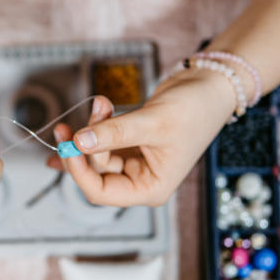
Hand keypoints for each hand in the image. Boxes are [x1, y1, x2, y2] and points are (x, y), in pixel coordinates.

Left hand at [47, 69, 233, 206]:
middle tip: (71, 124)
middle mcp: (140, 180)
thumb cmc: (195, 110)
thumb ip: (114, 133)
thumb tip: (79, 141)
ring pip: (96, 154)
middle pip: (94, 173)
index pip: (101, 193)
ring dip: (92, 128)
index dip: (79, 172)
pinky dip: (97, 124)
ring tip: (101, 103)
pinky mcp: (130, 144)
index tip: (68, 146)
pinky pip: (103, 141)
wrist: (211, 87)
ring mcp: (135, 162)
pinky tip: (97, 108)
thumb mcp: (153, 123)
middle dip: (83, 146)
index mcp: (150, 189)